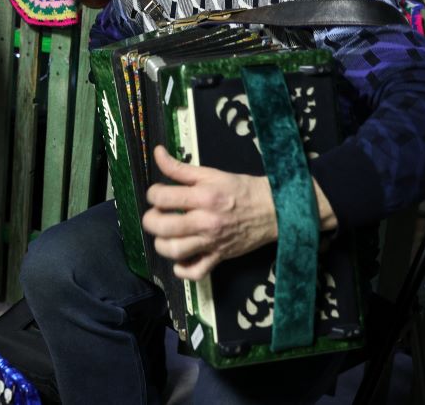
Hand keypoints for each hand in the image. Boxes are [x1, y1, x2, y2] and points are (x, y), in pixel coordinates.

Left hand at [141, 145, 278, 281]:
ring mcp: (212, 243)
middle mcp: (206, 221)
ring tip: (165, 235)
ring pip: (175, 251)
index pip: (162, 198)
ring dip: (162, 244)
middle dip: (151, 220)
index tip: (158, 193)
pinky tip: (179, 257)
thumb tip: (157, 152)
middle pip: (163, 227)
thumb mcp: (211, 173)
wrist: (273, 210)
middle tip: (156, 215)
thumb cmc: (241, 189)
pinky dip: (182, 269)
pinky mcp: (219, 258)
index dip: (153, 194)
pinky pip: (195, 272)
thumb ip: (180, 167)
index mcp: (204, 197)